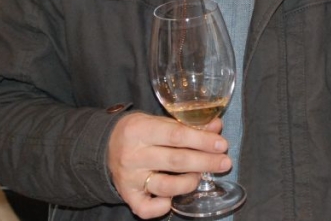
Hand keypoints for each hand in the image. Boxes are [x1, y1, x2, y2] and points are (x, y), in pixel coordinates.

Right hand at [107, 112, 230, 218]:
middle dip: (205, 162)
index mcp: (140, 130)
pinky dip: (163, 206)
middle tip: (225, 162)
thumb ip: (186, 125)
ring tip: (200, 176)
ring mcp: (129, 178)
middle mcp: (133, 155)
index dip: (202, 140)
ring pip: (166, 186)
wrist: (105, 146)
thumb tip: (216, 127)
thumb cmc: (139, 131)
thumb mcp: (159, 120)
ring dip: (190, 182)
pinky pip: (147, 208)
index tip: (222, 144)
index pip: (177, 135)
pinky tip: (173, 198)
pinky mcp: (127, 195)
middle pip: (176, 160)